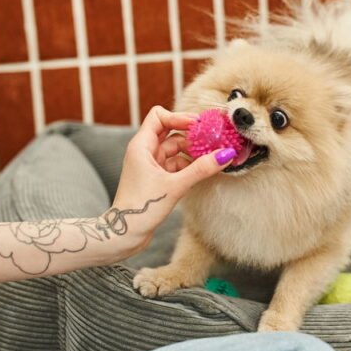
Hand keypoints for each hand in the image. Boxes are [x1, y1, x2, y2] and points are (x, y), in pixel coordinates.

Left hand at [109, 107, 234, 256]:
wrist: (125, 233)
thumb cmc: (141, 208)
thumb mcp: (175, 186)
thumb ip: (201, 169)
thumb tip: (225, 154)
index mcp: (141, 146)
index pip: (159, 116)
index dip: (179, 117)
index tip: (199, 125)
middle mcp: (144, 151)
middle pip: (170, 131)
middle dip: (191, 135)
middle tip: (212, 139)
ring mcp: (150, 164)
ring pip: (175, 149)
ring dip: (193, 151)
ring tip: (212, 156)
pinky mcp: (156, 177)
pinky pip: (176, 163)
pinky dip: (190, 164)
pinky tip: (204, 169)